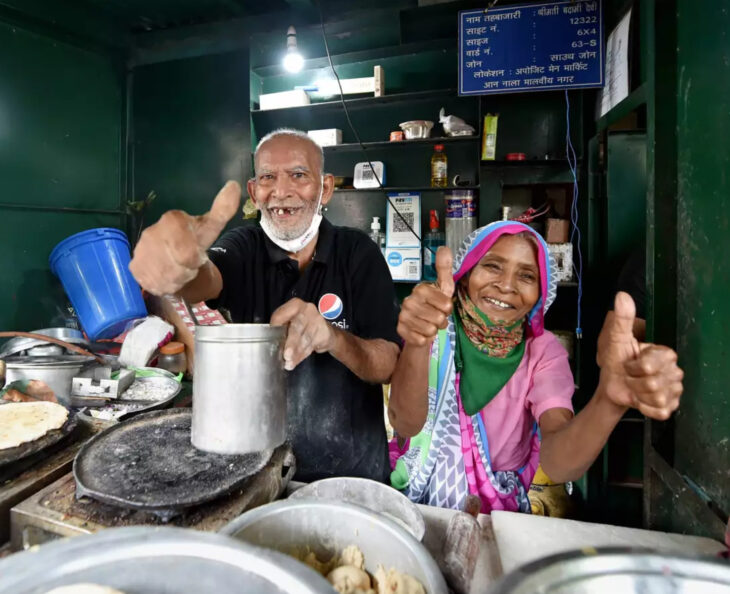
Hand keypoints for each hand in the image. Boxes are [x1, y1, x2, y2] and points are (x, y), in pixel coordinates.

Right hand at [129, 181, 240, 295]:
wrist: (174, 261)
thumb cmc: (194, 243)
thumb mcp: (210, 227)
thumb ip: (223, 210)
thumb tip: (234, 185)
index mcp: (172, 220)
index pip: (187, 251)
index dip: (194, 258)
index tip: (196, 255)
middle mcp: (151, 233)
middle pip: (178, 265)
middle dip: (187, 269)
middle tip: (188, 265)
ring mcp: (141, 250)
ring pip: (167, 276)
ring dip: (177, 278)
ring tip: (179, 271)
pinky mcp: (134, 267)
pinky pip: (154, 282)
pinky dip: (164, 285)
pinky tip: (166, 277)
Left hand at [270, 298, 335, 370]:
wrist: (324, 330)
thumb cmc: (302, 325)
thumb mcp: (289, 322)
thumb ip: (281, 328)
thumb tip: (272, 342)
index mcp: (295, 305)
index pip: (281, 315)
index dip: (275, 328)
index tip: (271, 339)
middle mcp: (308, 310)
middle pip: (297, 327)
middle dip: (291, 343)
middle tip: (286, 355)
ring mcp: (318, 320)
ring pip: (305, 339)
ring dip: (296, 353)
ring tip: (289, 362)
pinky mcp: (324, 332)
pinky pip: (312, 346)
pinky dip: (302, 355)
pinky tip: (295, 361)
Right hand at [397, 247, 454, 346]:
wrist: (419, 324)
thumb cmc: (434, 305)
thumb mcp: (443, 288)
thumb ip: (444, 269)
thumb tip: (444, 248)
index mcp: (421, 289)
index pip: (446, 305)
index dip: (448, 309)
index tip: (442, 306)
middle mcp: (409, 301)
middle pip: (439, 319)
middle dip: (441, 321)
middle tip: (435, 317)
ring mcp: (403, 316)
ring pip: (430, 331)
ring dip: (433, 330)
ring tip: (428, 324)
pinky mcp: (400, 330)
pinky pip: (421, 340)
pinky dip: (425, 339)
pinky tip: (421, 332)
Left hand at [597, 292, 683, 419]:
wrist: (612, 385)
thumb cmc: (616, 361)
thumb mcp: (617, 339)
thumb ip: (622, 319)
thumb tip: (622, 296)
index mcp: (666, 355)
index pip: (651, 365)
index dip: (634, 367)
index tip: (628, 362)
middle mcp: (674, 372)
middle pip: (653, 383)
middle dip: (633, 381)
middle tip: (629, 376)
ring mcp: (674, 390)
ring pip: (656, 398)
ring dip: (637, 394)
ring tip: (634, 387)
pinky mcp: (669, 407)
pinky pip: (659, 412)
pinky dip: (644, 408)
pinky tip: (639, 401)